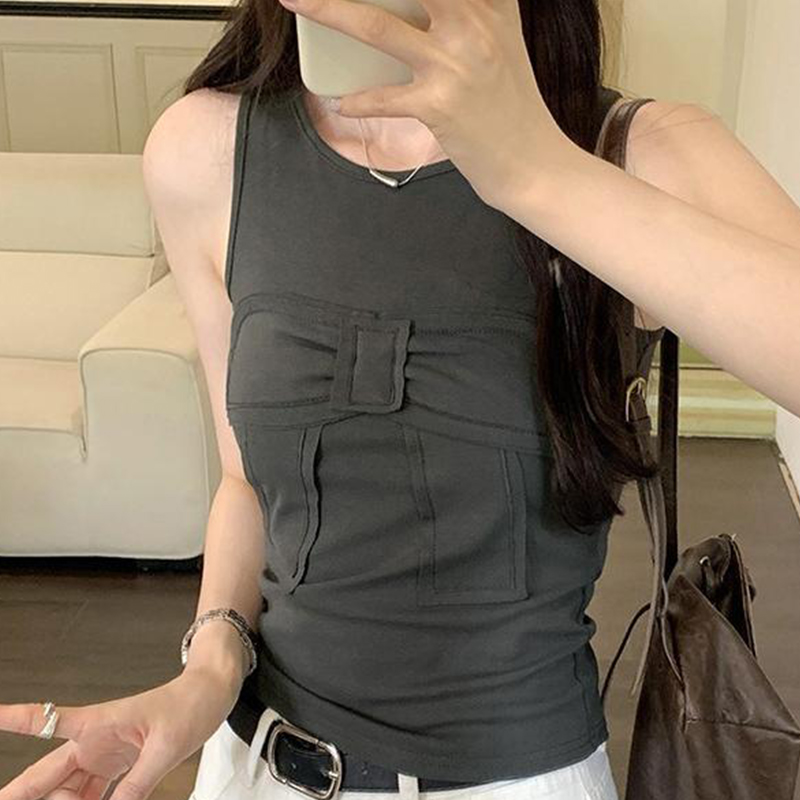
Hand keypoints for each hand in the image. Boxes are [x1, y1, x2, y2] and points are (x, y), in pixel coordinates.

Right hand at [0, 668, 239, 799]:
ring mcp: (103, 757)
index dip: (14, 719)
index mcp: (98, 724)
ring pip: (63, 793)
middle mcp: (93, 742)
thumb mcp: (165, 748)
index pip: (45, 721)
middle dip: (18, 796)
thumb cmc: (188, 705)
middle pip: (43, 777)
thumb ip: (137, 785)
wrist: (210, 695)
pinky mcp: (117, 769)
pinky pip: (90, 798)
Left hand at [276, 0, 576, 206]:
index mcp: (490, 5)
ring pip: (377, 26)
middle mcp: (473, 25)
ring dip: (327, 10)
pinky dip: (358, 101)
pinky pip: (383, 97)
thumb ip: (478, 9)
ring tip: (294, 0)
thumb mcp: (503, 41)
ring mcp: (454, 65)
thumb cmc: (512, 106)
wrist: (532, 162)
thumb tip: (432, 4)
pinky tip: (344, 103)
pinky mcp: (439, 106)